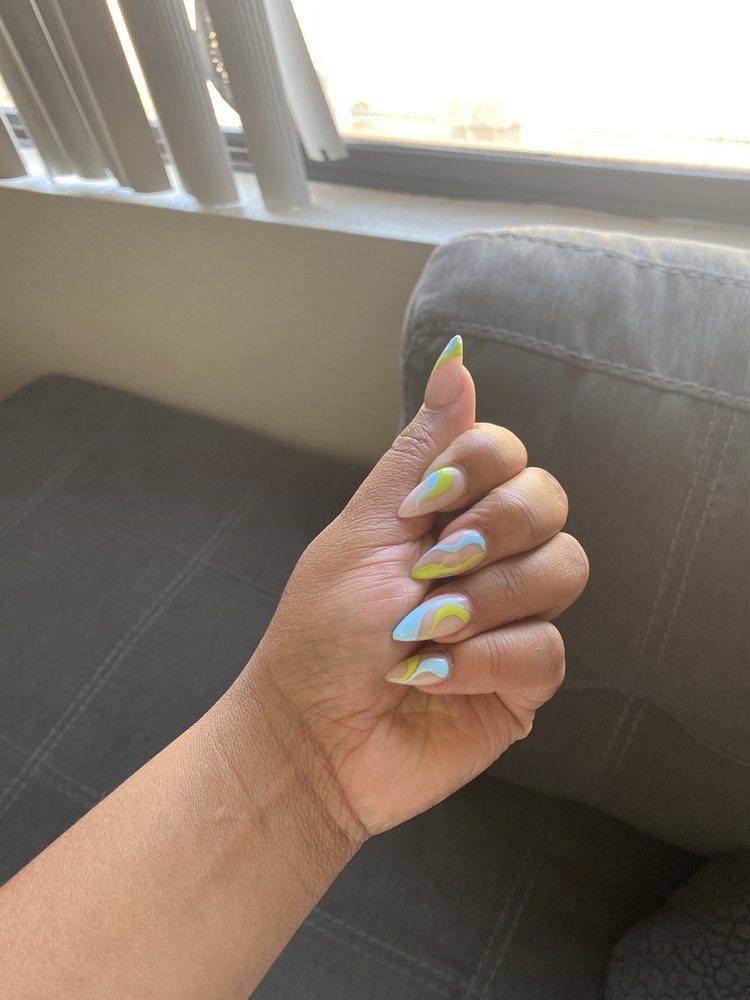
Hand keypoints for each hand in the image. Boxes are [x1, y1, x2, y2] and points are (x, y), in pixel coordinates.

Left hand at [245, 336, 588, 840]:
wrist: (310, 737)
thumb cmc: (321, 632)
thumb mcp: (365, 528)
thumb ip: (420, 451)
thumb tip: (455, 360)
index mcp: (449, 513)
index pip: (506, 452)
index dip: (479, 467)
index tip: (421, 508)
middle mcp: (490, 556)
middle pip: (549, 500)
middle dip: (490, 532)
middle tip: (428, 570)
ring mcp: (514, 616)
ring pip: (563, 569)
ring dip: (484, 600)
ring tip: (423, 632)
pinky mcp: (526, 679)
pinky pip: (548, 649)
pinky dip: (485, 660)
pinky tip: (432, 677)